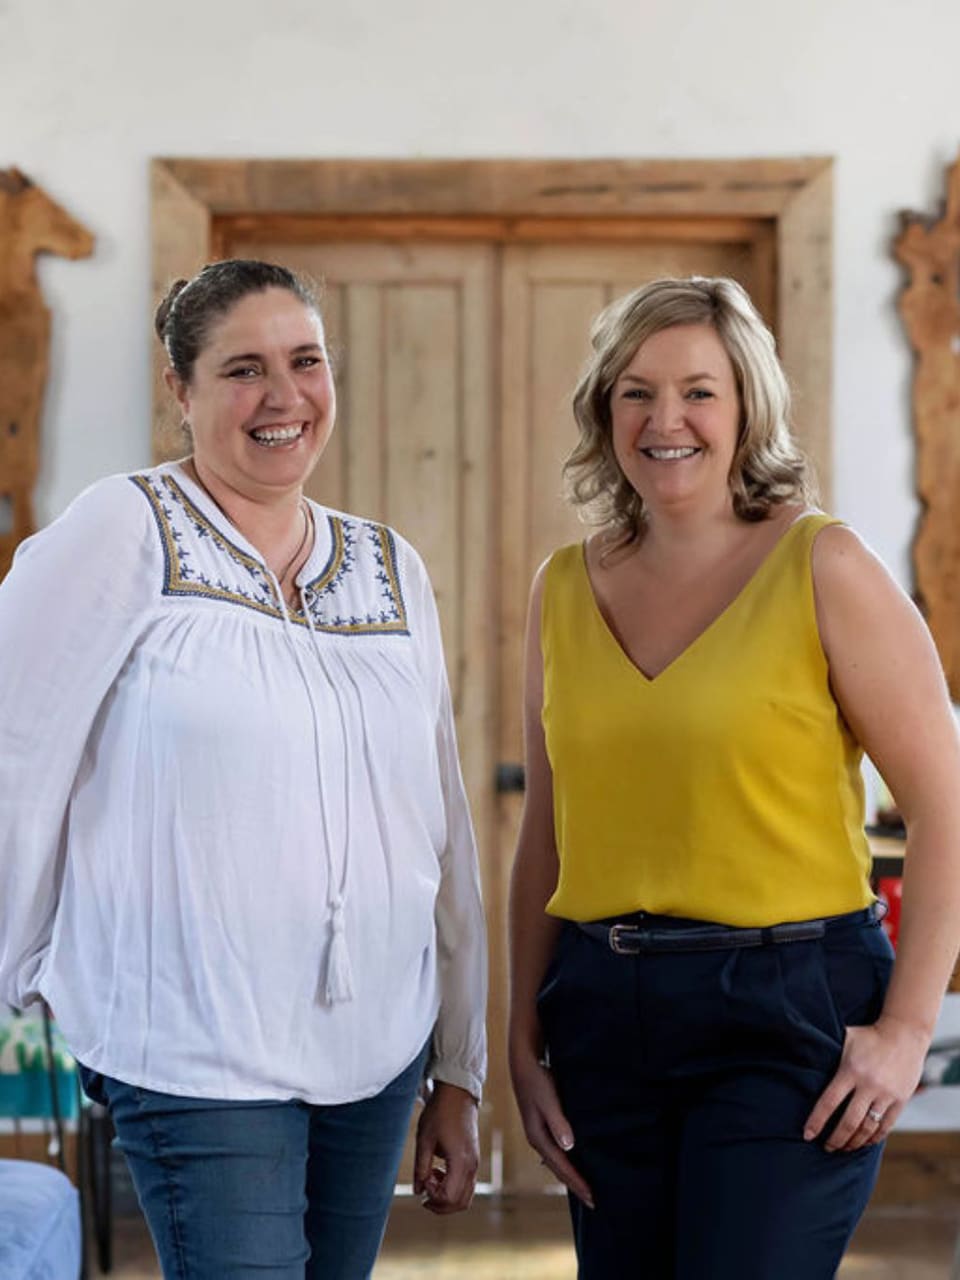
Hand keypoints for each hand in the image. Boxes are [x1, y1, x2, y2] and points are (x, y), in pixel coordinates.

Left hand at [413, 1082, 478, 1213]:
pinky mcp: (474, 1160)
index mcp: (460, 1161)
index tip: (422, 1180)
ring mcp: (475, 1163)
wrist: (457, 1094)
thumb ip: (421, 1167)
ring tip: (430, 1181)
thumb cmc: (440, 1113)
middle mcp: (472, 1166)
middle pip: (459, 1203)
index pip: (448, 1197)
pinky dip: (453, 1189)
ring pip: (465, 1198)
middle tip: (423, 1193)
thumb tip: (417, 1191)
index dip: (432, 1196)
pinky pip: (467, 1186)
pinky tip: (439, 1172)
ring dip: (446, 1198)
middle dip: (439, 1205)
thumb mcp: (424, 1139)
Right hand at [511, 1052, 593, 1207]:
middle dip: (575, 1185)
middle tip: (593, 1202)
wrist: (523, 1062)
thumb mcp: (548, 1099)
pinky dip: (567, 1161)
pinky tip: (575, 1161)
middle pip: (558, 1169)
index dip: (577, 1183)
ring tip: (585, 1186)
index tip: (592, 1198)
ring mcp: (539, 1133)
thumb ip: (558, 1122)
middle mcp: (537, 1139)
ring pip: (557, 1161)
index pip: (561, 1167)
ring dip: (571, 1175)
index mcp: (538, 1137)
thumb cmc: (537, 1079)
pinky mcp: (542, 1125)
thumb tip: (569, 1147)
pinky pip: (557, 1151)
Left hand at [803, 1016, 929, 1151]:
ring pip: (867, 1128)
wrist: (904, 1033)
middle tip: (826, 1148)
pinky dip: (873, 1138)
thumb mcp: (846, 1038)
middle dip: (835, 1139)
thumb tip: (802, 1054)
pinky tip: (864, 1142)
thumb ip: (829, 1050)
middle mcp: (868, 1085)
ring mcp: (886, 1094)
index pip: (829, 1102)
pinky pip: (885, 1126)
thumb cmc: (869, 1035)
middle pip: (848, 1122)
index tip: (808, 1135)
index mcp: (850, 1070)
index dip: (817, 1121)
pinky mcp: (901, 1100)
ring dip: (853, 1142)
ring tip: (843, 1148)